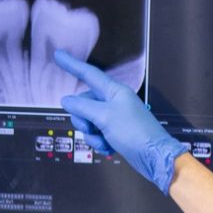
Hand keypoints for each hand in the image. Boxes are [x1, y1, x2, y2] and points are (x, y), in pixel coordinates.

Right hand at [54, 50, 188, 194]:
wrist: (154, 157)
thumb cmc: (133, 132)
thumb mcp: (104, 117)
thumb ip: (82, 107)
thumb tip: (65, 100)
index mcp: (113, 91)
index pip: (88, 74)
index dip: (72, 64)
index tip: (58, 55)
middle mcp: (113, 101)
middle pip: (84, 103)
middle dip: (82, 119)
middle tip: (91, 129)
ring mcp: (114, 117)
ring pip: (88, 121)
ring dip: (91, 134)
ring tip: (104, 141)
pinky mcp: (115, 132)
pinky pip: (97, 133)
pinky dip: (99, 142)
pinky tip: (109, 148)